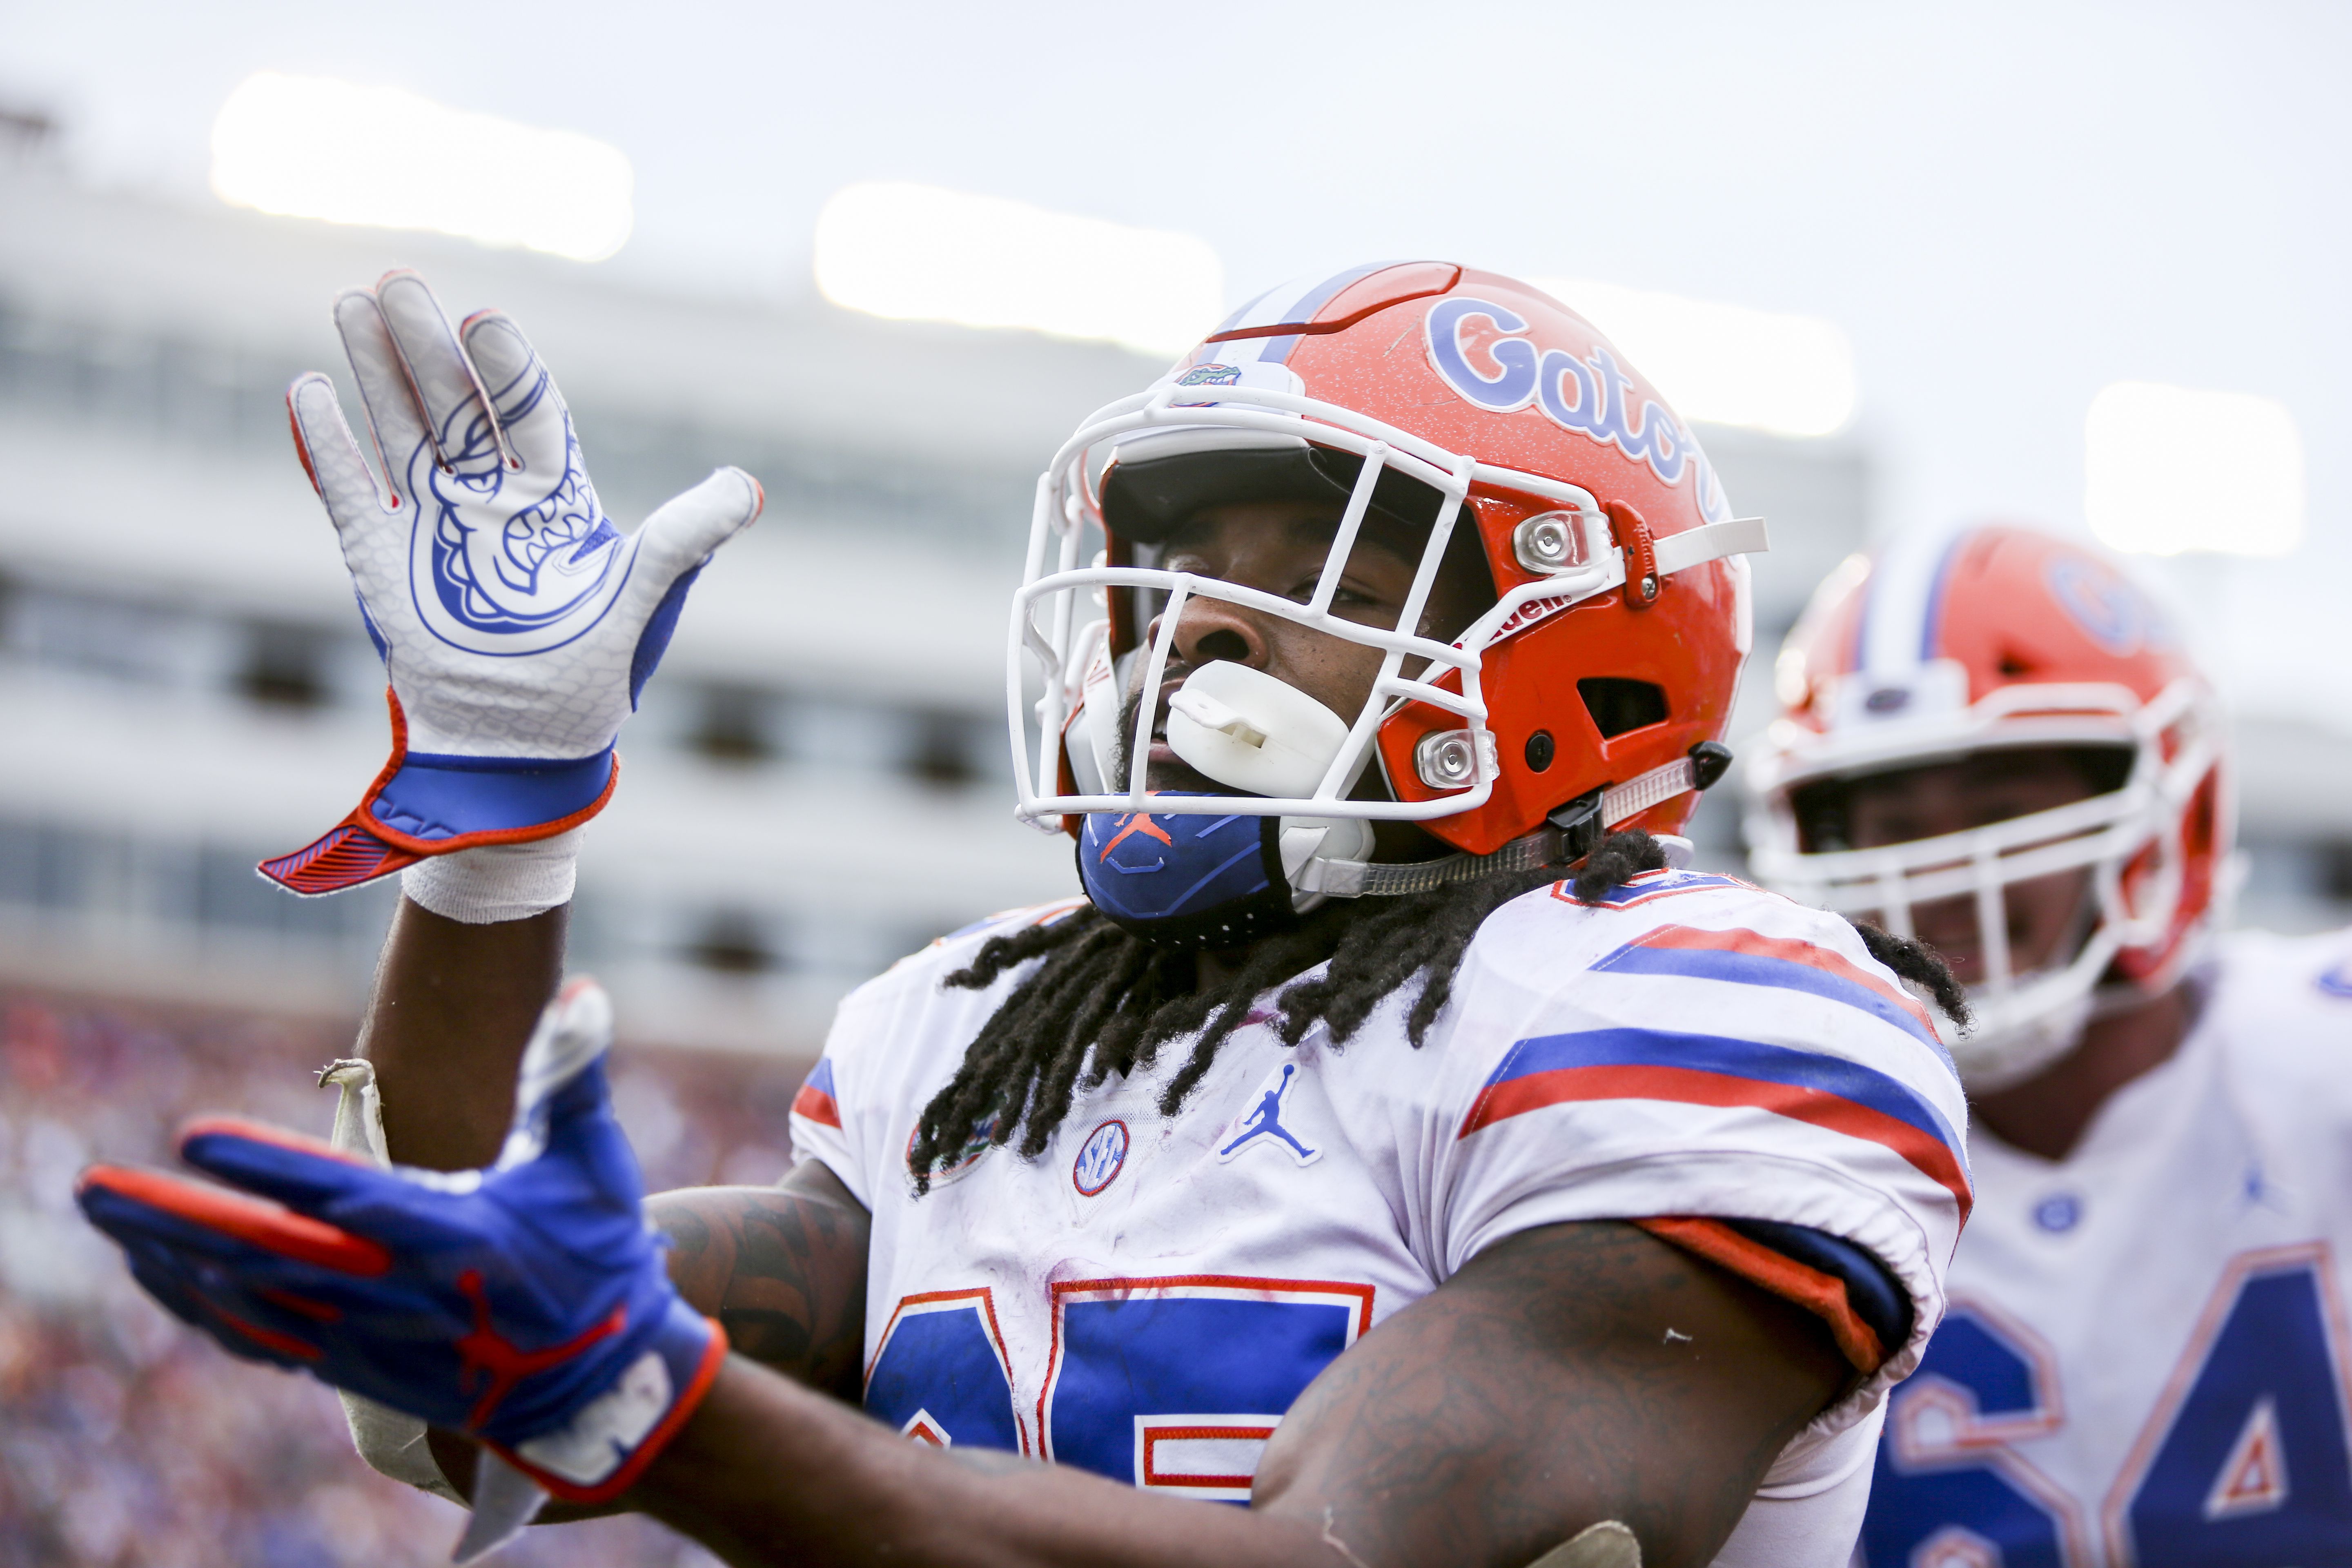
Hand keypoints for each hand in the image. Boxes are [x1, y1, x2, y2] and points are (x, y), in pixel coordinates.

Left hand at [77, 981, 725, 1503]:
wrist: (602, 1384)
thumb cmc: (597, 1257)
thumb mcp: (593, 1164)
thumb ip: (573, 1076)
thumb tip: (580, 990)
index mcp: (452, 1238)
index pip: (338, 1200)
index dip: (265, 1170)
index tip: (193, 1136)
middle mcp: (396, 1296)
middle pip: (262, 1257)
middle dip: (175, 1220)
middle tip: (97, 1186)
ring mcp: (367, 1340)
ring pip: (246, 1300)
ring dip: (170, 1256)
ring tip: (108, 1211)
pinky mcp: (352, 1366)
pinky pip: (255, 1335)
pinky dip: (198, 1305)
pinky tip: (158, 1271)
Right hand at [260, 270, 762, 894]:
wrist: (526, 745)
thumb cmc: (593, 675)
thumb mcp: (647, 598)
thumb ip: (689, 538)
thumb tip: (748, 487)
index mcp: (555, 497)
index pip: (529, 411)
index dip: (506, 366)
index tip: (484, 321)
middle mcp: (491, 496)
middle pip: (455, 404)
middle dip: (427, 345)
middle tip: (399, 279)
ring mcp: (433, 524)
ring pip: (401, 430)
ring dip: (376, 372)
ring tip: (353, 302)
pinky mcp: (383, 561)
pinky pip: (350, 493)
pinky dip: (328, 447)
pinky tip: (308, 391)